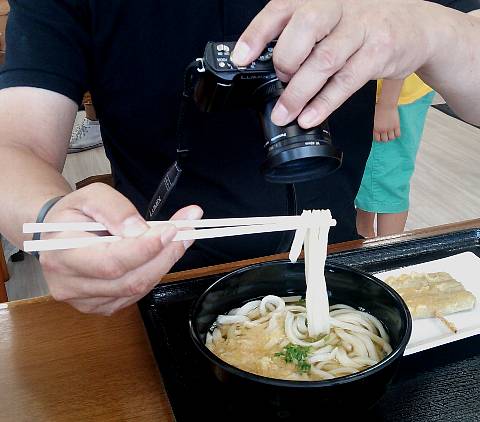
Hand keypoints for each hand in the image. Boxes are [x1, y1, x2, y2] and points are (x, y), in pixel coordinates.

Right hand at [39, 183, 202, 314]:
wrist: (56, 236)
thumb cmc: (73, 214)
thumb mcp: (90, 196)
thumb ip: (115, 209)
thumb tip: (141, 230)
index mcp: (62, 255)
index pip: (111, 261)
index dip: (146, 248)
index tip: (173, 228)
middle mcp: (70, 286)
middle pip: (131, 280)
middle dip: (166, 254)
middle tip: (189, 228)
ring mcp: (86, 301)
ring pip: (138, 288)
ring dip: (166, 261)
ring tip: (183, 236)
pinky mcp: (102, 307)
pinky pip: (137, 294)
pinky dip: (156, 272)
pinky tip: (163, 253)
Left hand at [231, 0, 433, 127]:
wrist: (418, 26)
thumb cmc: (366, 25)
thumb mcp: (333, 20)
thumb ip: (304, 37)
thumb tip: (271, 69)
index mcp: (321, 0)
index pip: (282, 8)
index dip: (257, 34)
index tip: (241, 58)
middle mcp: (340, 7)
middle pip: (304, 26)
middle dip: (286, 60)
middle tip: (281, 79)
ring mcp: (362, 28)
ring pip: (324, 60)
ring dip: (299, 93)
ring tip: (285, 113)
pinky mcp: (379, 52)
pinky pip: (346, 82)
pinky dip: (324, 103)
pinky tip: (310, 116)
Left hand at [373, 103, 399, 141]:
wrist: (386, 104)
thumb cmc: (378, 110)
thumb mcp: (373, 119)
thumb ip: (374, 126)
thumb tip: (376, 131)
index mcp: (376, 129)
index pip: (377, 139)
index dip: (379, 138)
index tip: (380, 136)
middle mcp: (383, 130)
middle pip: (385, 140)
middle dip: (385, 138)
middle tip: (386, 134)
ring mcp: (390, 128)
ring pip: (391, 138)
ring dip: (391, 137)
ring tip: (391, 133)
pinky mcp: (396, 125)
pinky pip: (398, 134)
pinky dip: (397, 134)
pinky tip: (395, 131)